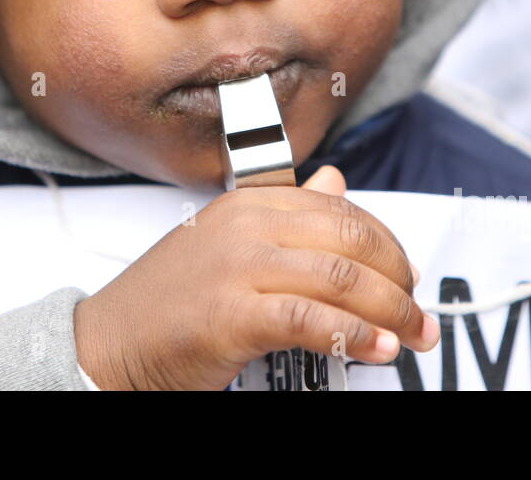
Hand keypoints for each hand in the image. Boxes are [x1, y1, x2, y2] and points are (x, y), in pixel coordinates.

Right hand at [73, 164, 439, 389]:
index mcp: (249, 202)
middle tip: (421, 313)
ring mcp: (238, 267)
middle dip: (399, 280)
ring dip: (391, 311)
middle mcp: (247, 225)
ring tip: (412, 336)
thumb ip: (286, 212)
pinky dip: (357, 335)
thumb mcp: (229, 242)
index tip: (408, 277)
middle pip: (350, 240)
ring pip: (341, 278)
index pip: (341, 211)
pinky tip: (379, 349)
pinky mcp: (232, 314)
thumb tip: (336, 181)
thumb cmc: (171, 302)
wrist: (109, 344)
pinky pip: (313, 320)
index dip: (388, 245)